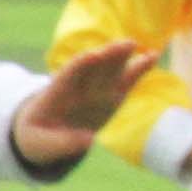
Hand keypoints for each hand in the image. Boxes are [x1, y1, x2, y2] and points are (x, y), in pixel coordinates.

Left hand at [14, 41, 148, 169]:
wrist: (43, 136)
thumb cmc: (38, 139)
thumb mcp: (41, 145)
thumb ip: (62, 144)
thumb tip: (89, 140)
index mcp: (54, 96)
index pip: (66, 77)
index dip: (78, 66)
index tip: (91, 56)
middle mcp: (77, 88)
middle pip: (91, 68)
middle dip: (105, 56)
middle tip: (120, 45)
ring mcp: (95, 90)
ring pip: (109, 69)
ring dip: (120, 56)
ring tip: (133, 44)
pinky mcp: (111, 96)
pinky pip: (126, 81)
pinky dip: (139, 69)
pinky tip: (153, 56)